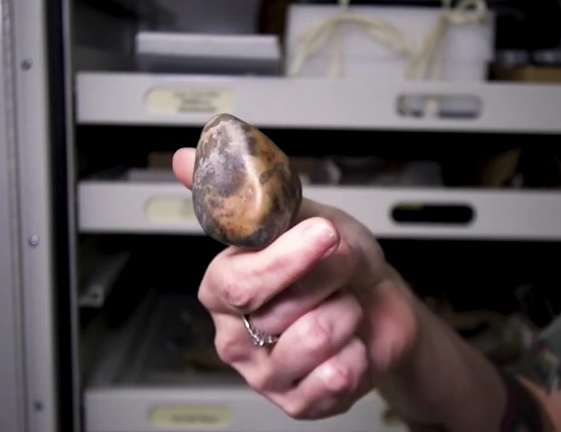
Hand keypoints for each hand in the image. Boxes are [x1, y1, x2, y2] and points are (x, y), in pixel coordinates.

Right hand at [172, 147, 419, 419]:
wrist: (378, 301)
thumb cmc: (334, 260)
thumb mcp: (297, 212)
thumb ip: (242, 189)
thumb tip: (182, 157)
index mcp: (223, 288)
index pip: (241, 282)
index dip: (287, 260)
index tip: (325, 233)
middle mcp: (235, 334)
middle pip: (284, 311)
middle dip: (329, 280)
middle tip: (338, 269)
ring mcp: (265, 374)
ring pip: (317, 339)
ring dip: (347, 312)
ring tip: (341, 306)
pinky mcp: (299, 403)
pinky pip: (338, 376)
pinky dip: (360, 350)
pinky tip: (350, 342)